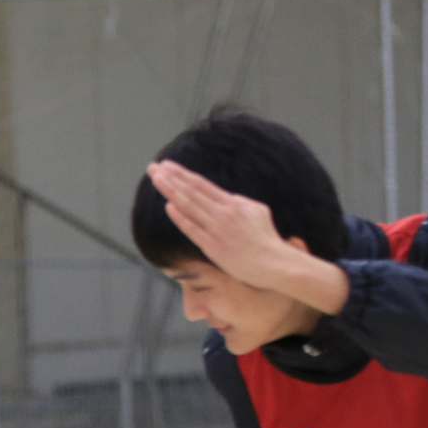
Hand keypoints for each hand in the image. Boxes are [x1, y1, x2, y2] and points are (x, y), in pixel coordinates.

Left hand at [144, 162, 303, 287]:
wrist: (273, 263)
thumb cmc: (265, 239)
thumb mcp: (256, 211)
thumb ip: (239, 202)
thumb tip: (227, 197)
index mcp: (232, 202)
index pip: (201, 184)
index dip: (182, 174)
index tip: (167, 165)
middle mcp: (223, 213)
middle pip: (192, 190)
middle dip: (171, 177)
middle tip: (153, 166)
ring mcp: (217, 229)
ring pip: (190, 205)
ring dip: (171, 191)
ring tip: (156, 179)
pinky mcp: (213, 247)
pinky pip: (194, 230)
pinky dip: (181, 218)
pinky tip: (168, 207)